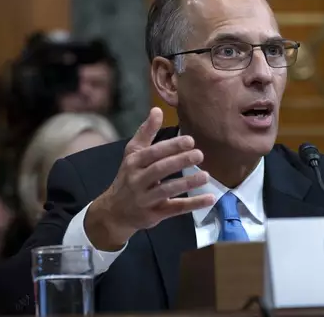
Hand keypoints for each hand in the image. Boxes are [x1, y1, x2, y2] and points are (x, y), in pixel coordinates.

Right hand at [85, 107, 213, 250]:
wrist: (114, 212)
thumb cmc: (128, 177)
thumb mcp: (132, 154)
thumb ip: (146, 132)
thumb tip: (157, 109)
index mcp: (133, 162)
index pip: (152, 153)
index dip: (171, 146)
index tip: (190, 140)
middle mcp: (137, 180)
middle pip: (159, 170)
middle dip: (179, 161)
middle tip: (200, 154)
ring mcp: (145, 199)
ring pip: (166, 190)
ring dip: (187, 183)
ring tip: (206, 176)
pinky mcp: (154, 214)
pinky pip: (175, 208)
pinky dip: (193, 204)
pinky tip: (209, 198)